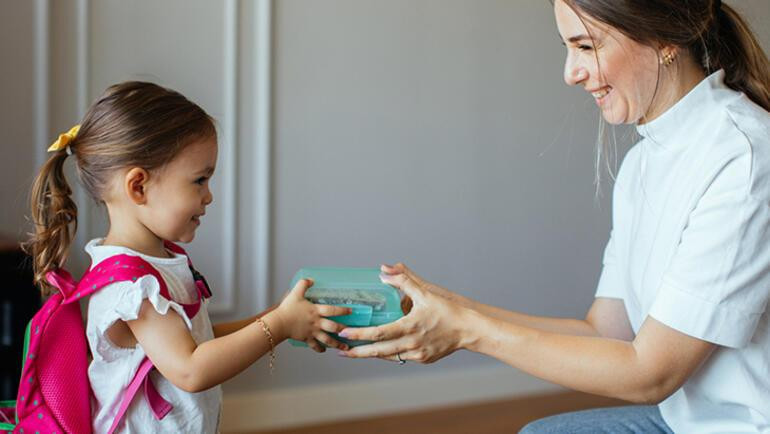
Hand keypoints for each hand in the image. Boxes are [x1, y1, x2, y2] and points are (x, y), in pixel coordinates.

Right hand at [274, 278, 351, 351]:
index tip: (350, 311)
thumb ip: (304, 284)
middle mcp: (316, 322)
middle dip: (342, 329)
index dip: (342, 310)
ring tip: (345, 346)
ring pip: (327, 339)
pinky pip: (315, 345)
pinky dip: (320, 349)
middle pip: (333, 327)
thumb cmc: (287, 308)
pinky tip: (324, 350)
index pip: (332, 310)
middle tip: (350, 331)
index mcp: (315, 311)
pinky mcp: (306, 339)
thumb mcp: (296, 293)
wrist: (279, 323)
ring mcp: (312, 332)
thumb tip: (311, 280)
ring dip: (336, 343)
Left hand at [338, 264, 470, 363]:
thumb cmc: (448, 311)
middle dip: (357, 351)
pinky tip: (379, 350)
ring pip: (388, 356)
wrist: (469, 330)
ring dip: (370, 354)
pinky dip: (388, 354)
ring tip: (354, 352)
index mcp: (409, 327)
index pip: (378, 333)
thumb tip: (384, 270)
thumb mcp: (425, 293)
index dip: (359, 334)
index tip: (344, 333)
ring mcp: (417, 354)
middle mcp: (411, 344)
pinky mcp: (423, 359)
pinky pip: (400, 357)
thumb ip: (404, 281)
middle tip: (339, 350)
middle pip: (378, 351)